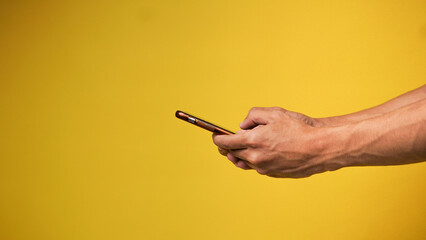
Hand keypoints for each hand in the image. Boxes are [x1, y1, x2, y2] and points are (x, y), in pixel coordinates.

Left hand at [213, 107, 340, 177]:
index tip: (215, 135)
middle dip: (228, 147)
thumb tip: (243, 125)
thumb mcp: (274, 113)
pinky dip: (255, 160)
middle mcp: (255, 158)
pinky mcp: (274, 174)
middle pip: (233, 154)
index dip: (217, 139)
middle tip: (226, 141)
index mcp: (252, 142)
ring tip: (242, 147)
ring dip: (241, 155)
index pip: (225, 143)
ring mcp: (264, 168)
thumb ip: (254, 116)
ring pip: (245, 162)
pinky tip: (262, 152)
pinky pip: (258, 167)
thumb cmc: (299, 129)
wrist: (320, 148)